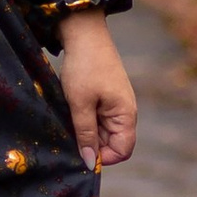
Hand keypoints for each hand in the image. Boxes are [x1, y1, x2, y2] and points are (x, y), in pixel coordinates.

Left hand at [56, 9, 137, 167]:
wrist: (84, 33)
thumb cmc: (84, 67)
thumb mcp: (80, 104)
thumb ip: (85, 135)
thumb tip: (91, 163)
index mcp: (126, 115)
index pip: (122, 151)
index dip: (103, 157)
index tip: (81, 151)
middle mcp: (125, 112)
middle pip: (112, 143)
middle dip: (92, 143)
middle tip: (70, 132)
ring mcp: (115, 104)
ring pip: (102, 131)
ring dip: (86, 130)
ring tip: (70, 118)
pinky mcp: (105, 97)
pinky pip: (97, 118)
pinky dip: (84, 119)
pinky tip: (72, 110)